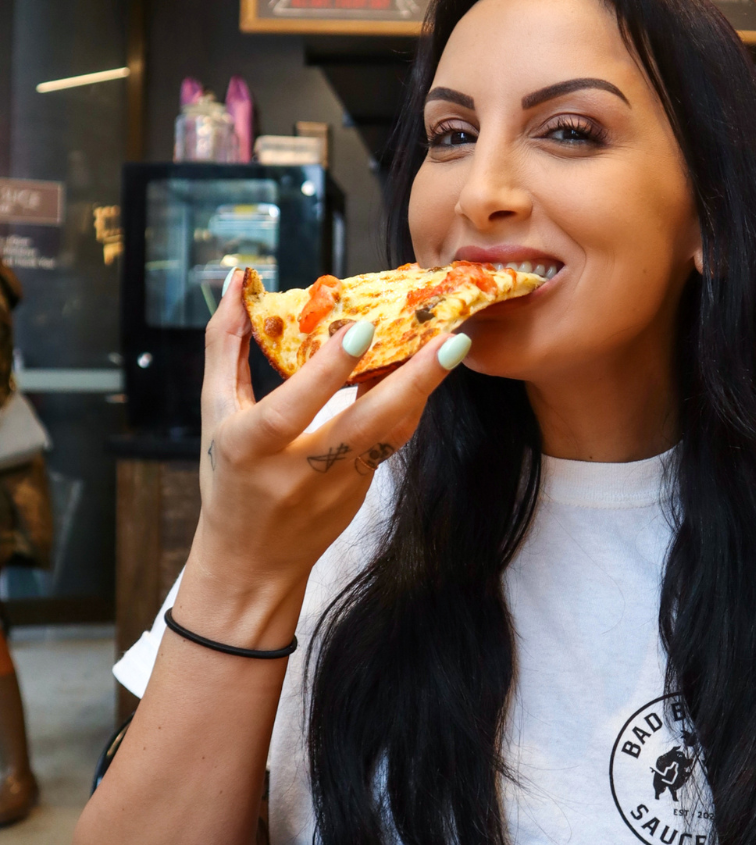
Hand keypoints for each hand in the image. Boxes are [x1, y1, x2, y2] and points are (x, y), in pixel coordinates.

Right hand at [191, 268, 469, 599]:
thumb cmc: (229, 478)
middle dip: (414, 380)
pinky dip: (410, 404)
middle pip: (366, 423)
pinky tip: (426, 371)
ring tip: (450, 343)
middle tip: (451, 338)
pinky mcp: (362, 490)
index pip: (292, 407)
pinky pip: (393, 440)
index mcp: (251, 449)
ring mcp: (339, 485)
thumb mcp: (214, 412)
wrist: (253, 562)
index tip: (362, 328)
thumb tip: (235, 282)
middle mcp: (300, 471)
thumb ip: (225, 346)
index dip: (327, 371)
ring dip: (424, 388)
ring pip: (392, 434)